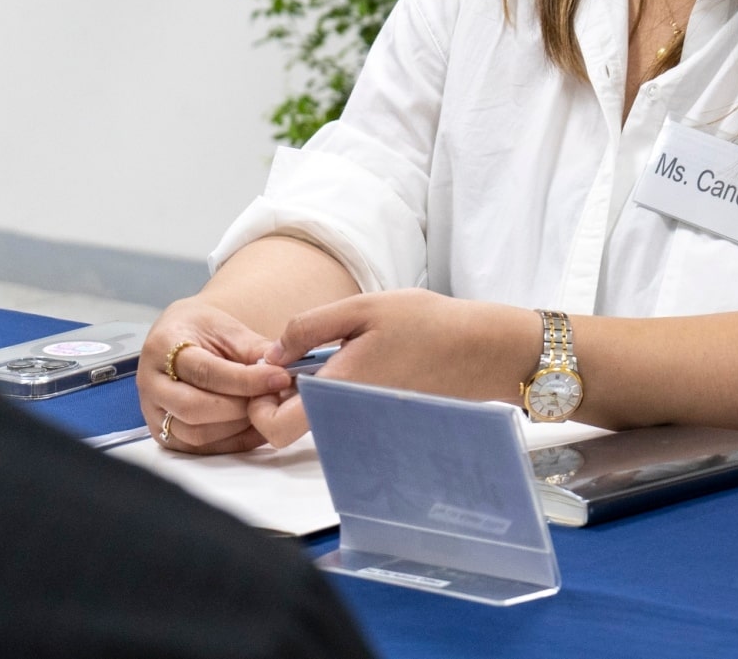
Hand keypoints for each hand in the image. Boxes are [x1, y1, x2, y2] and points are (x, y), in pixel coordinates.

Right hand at [137, 296, 292, 454]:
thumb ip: (254, 350)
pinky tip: (255, 427)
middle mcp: (151, 384)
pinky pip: (200, 449)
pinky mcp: (164, 436)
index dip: (245, 379)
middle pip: (194, 408)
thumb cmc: (202, 332)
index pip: (205, 371)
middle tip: (272, 398)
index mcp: (163, 348)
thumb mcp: (228, 329)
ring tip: (265, 410)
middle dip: (240, 407)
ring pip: (196, 434)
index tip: (279, 378)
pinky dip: (232, 442)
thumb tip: (284, 370)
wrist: (178, 338)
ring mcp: (154, 414)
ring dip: (237, 427)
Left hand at [247, 289, 538, 447]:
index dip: (258, 404)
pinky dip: (332, 392)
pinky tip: (351, 361)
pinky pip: (339, 415)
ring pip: (314, 420)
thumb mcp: (361, 308)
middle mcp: (346, 417)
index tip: (271, 371)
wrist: (479, 350)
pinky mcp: (376, 419)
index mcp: (337, 392)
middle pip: (290, 428)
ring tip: (325, 353)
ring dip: (307, 392)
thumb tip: (271, 354)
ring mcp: (362, 422)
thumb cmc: (426, 324)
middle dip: (280, 396)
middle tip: (293, 356)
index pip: (274, 429)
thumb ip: (308, 327)